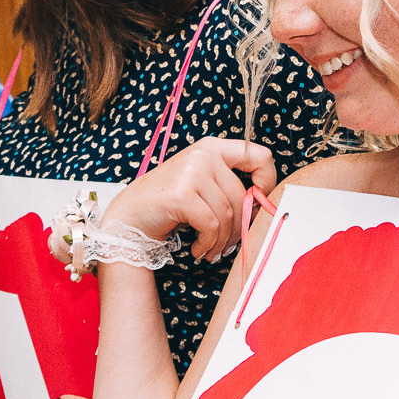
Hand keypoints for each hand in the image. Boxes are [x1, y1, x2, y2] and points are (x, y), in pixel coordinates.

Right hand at [94, 139, 274, 264]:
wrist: (130, 216)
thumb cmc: (169, 205)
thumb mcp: (202, 185)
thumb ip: (228, 187)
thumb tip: (262, 208)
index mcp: (212, 148)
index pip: (260, 156)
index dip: (268, 181)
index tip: (257, 204)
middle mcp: (203, 154)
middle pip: (241, 197)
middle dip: (238, 228)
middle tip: (227, 245)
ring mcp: (191, 171)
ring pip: (227, 214)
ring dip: (222, 240)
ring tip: (211, 250)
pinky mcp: (181, 193)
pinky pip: (211, 224)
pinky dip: (208, 243)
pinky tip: (199, 249)